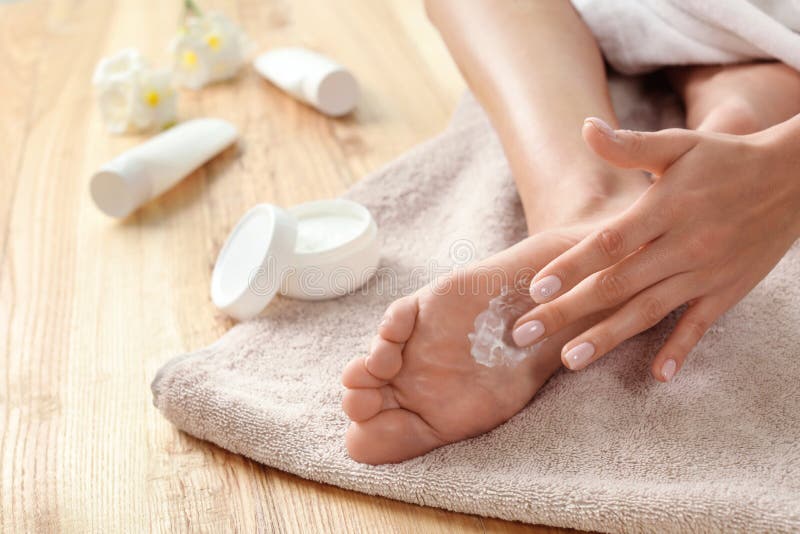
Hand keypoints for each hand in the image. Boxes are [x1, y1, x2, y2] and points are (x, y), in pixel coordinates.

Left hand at [512, 116, 799, 380]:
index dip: (571, 267)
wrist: (797, 178)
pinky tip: (659, 375)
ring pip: (648, 310)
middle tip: (524, 334)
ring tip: (569, 361)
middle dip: (567, 311)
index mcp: (665, 209)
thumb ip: (630, 146)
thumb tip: (585, 127)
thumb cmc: (726, 159)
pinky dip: (681, 349)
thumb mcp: (679, 145)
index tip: (535, 288)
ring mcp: (706, 272)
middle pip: (616, 284)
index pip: (609, 243)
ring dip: (607, 337)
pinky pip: (701, 325)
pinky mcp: (728, 291)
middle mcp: (683, 245)